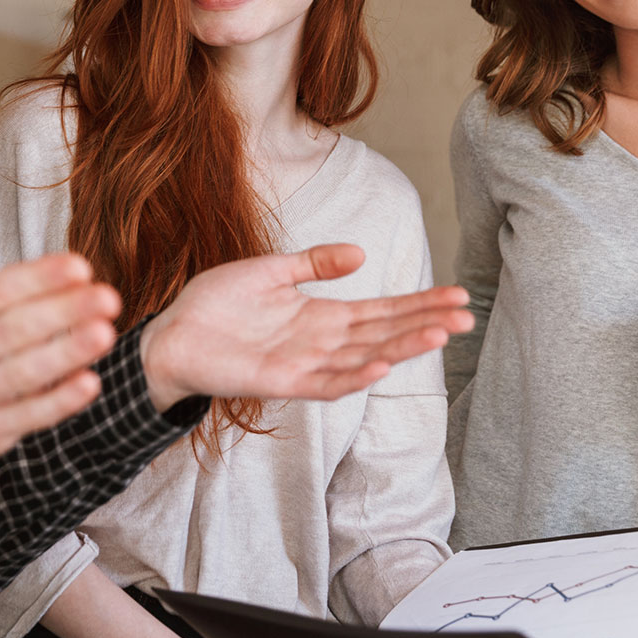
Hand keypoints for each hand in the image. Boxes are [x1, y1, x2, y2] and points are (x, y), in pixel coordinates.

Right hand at [0, 197, 120, 553]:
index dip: (39, 278)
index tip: (79, 266)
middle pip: (14, 331)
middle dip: (65, 311)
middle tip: (108, 295)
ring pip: (24, 375)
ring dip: (69, 353)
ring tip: (106, 332)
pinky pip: (25, 417)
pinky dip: (58, 402)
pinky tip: (89, 383)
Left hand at [139, 243, 473, 410]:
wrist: (171, 333)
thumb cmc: (214, 304)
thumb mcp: (269, 272)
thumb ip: (314, 263)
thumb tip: (361, 254)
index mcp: (320, 316)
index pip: (380, 311)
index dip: (417, 304)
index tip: (456, 296)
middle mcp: (320, 342)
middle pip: (383, 333)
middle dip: (424, 324)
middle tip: (466, 316)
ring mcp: (303, 364)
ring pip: (363, 358)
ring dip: (401, 347)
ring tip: (438, 334)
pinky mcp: (280, 381)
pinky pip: (325, 382)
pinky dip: (354, 375)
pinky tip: (382, 363)